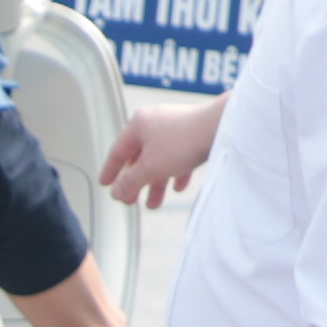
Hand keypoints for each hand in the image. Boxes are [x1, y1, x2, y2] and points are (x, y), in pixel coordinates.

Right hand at [98, 95, 224, 204]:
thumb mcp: (150, 167)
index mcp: (138, 125)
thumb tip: (116, 193)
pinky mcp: (193, 134)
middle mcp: (155, 122)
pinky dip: (175, 173)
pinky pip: (179, 157)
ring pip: (160, 159)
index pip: (118, 151)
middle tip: (130, 201)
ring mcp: (175, 127)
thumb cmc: (183, 141)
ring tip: (154, 204)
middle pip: (139, 157)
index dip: (110, 171)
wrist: (221, 128)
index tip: (105, 184)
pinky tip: (178, 188)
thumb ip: (130, 182)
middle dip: (136, 183)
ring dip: (155, 183)